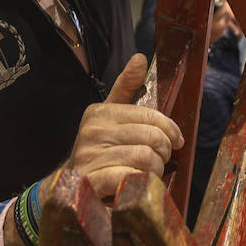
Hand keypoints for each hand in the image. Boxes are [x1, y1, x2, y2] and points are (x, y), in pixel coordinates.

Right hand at [69, 54, 183, 199]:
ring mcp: (90, 157)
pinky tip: (138, 183)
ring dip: (155, 169)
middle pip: (151, 137)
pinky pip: (130, 177)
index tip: (175, 141)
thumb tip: (140, 58)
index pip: (149, 115)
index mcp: (99, 112)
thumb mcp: (110, 116)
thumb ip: (126, 88)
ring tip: (150, 172)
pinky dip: (141, 182)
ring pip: (145, 157)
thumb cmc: (99, 150)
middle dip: (163, 151)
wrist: (70, 187)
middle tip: (162, 159)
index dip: (169, 129)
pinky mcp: (91, 181)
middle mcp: (92, 131)